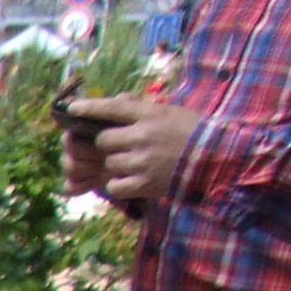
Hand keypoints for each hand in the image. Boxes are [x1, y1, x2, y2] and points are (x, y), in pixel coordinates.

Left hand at [66, 94, 196, 207]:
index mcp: (151, 113)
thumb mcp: (169, 113)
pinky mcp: (145, 182)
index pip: (113, 107)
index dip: (89, 107)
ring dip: (116, 165)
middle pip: (103, 140)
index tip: (72, 107)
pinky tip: (134, 179)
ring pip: (109, 163)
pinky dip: (120, 184)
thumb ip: (142, 112)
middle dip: (107, 144)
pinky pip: (115, 185)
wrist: (218, 157)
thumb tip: (116, 104)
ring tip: (136, 162)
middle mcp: (144, 135)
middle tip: (120, 146)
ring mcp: (143, 160)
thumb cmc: (192, 132)